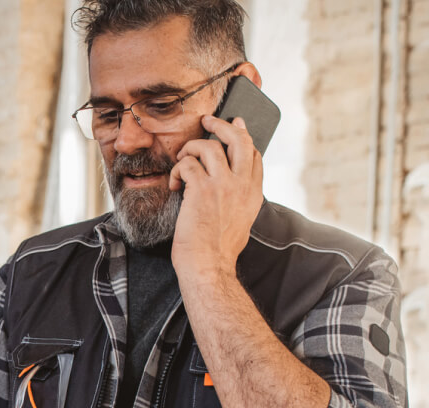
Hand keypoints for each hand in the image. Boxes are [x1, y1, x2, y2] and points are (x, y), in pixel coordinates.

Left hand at [168, 115, 264, 280]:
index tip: (235, 127)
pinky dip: (177, 170)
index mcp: (254, 193)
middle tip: (207, 121)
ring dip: (190, 148)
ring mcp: (223, 184)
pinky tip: (174, 185)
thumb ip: (240, 198)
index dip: (243, 137)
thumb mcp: (241, 221)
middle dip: (222, 125)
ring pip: (209, 146)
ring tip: (181, 160)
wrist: (208, 265)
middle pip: (239, 139)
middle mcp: (242, 185)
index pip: (254, 154)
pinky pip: (187, 163)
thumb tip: (230, 185)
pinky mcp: (201, 189)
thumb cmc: (219, 249)